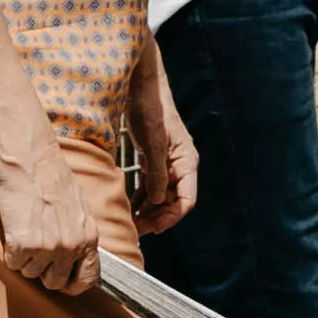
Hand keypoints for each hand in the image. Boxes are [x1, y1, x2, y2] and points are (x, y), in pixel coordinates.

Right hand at [0, 147, 102, 296]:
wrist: (32, 164)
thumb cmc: (54, 182)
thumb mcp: (80, 212)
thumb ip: (80, 237)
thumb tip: (76, 259)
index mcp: (88, 239)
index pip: (87, 280)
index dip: (73, 286)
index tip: (64, 284)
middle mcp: (70, 247)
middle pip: (54, 283)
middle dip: (44, 272)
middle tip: (37, 252)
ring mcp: (46, 248)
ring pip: (30, 273)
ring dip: (26, 259)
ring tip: (27, 231)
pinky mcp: (22, 245)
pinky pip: (13, 264)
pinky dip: (11, 252)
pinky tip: (15, 230)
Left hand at [130, 119, 199, 237]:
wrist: (141, 87)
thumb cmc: (151, 109)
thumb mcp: (153, 143)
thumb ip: (156, 173)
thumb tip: (156, 201)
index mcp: (186, 161)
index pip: (186, 198)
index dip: (172, 216)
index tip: (156, 229)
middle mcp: (179, 165)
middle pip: (173, 200)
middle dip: (157, 217)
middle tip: (138, 230)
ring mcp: (166, 162)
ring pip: (160, 194)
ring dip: (148, 210)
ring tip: (132, 224)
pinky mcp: (153, 159)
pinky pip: (150, 184)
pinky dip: (141, 198)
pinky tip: (131, 208)